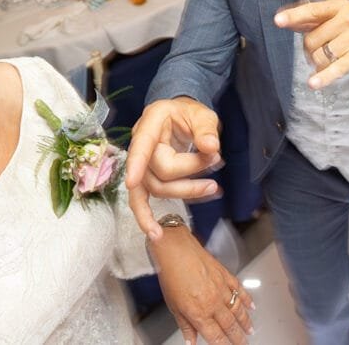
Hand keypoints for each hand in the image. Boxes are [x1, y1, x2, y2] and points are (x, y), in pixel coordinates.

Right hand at [126, 97, 222, 238]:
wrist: (181, 117)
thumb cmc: (190, 115)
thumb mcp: (203, 114)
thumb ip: (206, 129)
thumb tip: (211, 148)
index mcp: (151, 121)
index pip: (142, 144)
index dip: (136, 163)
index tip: (132, 181)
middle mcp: (140, 143)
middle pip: (159, 170)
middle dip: (192, 170)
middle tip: (216, 159)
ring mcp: (140, 163)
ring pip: (156, 188)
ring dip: (186, 191)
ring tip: (213, 187)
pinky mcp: (145, 179)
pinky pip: (141, 201)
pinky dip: (147, 218)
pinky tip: (156, 234)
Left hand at [153, 227, 253, 343]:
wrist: (175, 250)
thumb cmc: (171, 275)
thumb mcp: (173, 306)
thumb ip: (185, 326)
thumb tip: (191, 341)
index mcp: (199, 313)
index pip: (215, 336)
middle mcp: (212, 302)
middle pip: (230, 325)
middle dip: (238, 337)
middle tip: (244, 343)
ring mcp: (221, 288)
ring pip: (237, 309)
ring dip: (245, 321)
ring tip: (250, 330)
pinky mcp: (225, 275)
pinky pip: (239, 290)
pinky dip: (247, 299)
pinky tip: (251, 306)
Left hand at [274, 0, 348, 88]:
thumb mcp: (338, 20)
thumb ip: (312, 20)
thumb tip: (285, 20)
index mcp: (340, 7)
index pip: (313, 11)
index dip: (294, 16)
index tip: (278, 21)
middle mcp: (348, 19)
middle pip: (311, 39)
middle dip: (311, 50)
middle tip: (324, 51)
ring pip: (319, 56)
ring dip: (319, 64)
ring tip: (331, 61)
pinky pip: (334, 68)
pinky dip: (323, 77)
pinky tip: (314, 83)